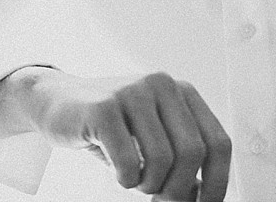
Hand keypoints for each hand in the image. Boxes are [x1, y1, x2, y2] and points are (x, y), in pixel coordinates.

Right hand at [21, 69, 229, 201]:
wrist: (56, 102)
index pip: (219, 143)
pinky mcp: (103, 106)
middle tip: (160, 200)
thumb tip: (202, 195)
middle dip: (179, 190)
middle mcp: (162, 85)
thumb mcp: (152, 136)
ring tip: (136, 182)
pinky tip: (118, 173)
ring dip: (149, 185)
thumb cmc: (109, 125)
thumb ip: (180, 155)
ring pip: (163, 160)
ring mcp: (132, 92)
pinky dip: (126, 179)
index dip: (216, 183)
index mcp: (181, 91)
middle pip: (193, 153)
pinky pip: (129, 161)